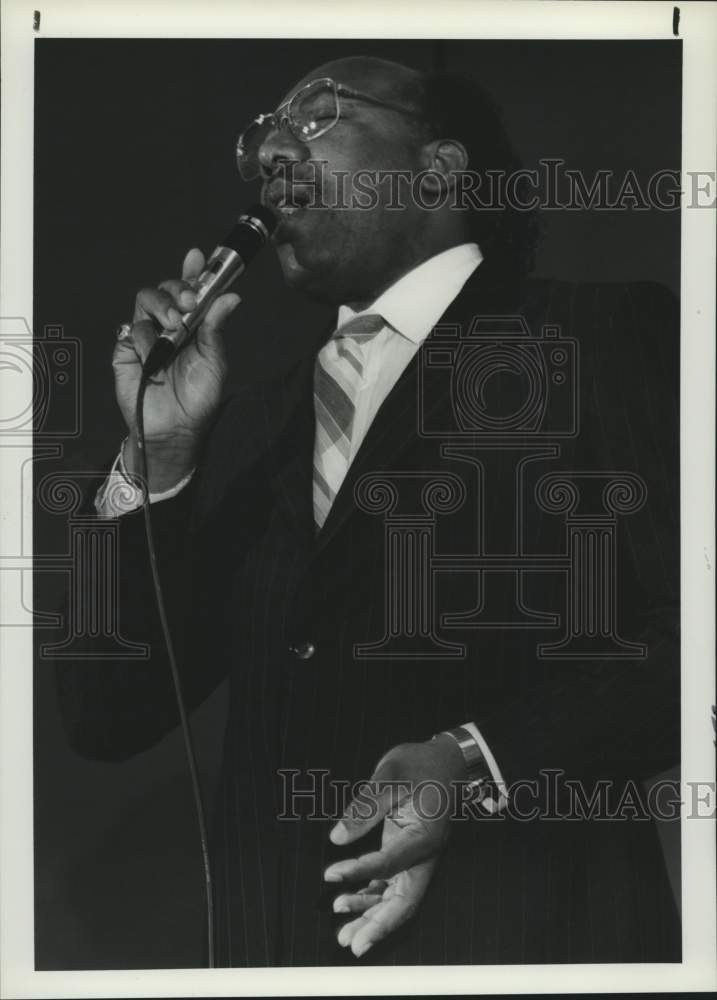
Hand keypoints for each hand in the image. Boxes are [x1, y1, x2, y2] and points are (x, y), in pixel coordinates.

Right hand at [114, 248, 239, 490]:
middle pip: (164, 289)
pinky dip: (145, 340)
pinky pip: (132, 330)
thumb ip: (215, 327)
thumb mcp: (214, 361)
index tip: (197, 257)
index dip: (192, 271)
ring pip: (145, 301)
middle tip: (189, 301)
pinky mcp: (125, 349)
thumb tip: (231, 297)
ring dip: (162, 310)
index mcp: (192, 324)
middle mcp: (168, 325)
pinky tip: (155, 358)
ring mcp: (146, 334)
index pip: (190, 290)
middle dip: (177, 288)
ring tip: (174, 330)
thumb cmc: (198, 398)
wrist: (175, 427)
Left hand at [324, 735, 467, 958]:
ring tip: (342, 933)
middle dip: (378, 924)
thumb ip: (365, 806)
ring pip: (397, 898)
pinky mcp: (405, 853)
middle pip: (404, 900)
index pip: (392, 862)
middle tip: (352, 943)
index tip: (332, 875)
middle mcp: (424, 854)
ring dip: (371, 917)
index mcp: (426, 836)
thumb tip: (337, 837)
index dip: (361, 872)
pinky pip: (390, 884)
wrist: (444, 761)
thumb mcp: (392, 774)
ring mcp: (416, 857)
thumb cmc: (420, 764)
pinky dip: (370, 897)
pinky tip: (348, 903)